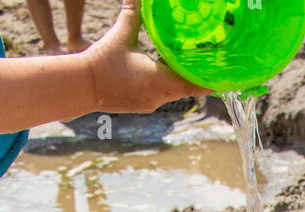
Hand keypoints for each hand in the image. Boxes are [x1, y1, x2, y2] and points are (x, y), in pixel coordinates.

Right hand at [83, 0, 208, 112]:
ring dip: (182, 79)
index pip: (193, 84)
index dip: (210, 78)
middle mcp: (159, 96)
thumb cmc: (102, 61)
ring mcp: (151, 103)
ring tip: (192, 64)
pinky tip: (168, 72)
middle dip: (197, 75)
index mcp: (159, 80)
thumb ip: (133, 12)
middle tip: (211, 61)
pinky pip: (162, 94)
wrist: (81, 87)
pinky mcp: (143, 105)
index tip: (223, 71)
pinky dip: (168, 84)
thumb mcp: (121, 34)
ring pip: (175, 91)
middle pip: (187, 87)